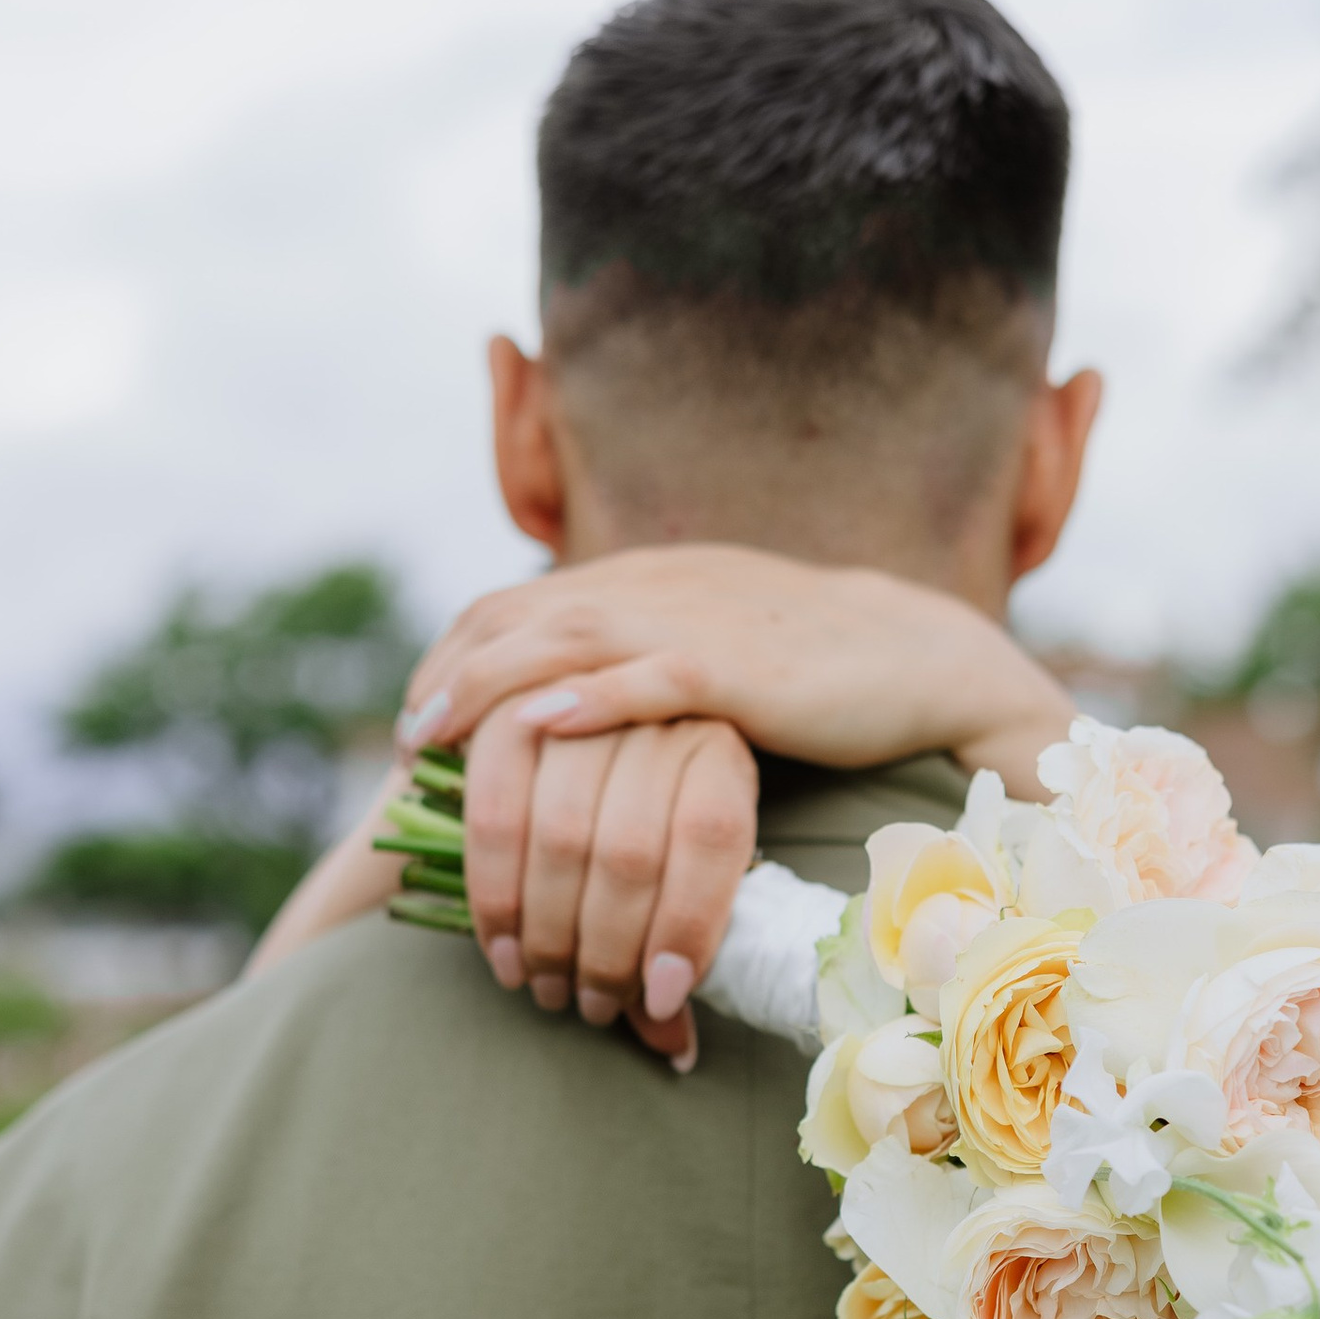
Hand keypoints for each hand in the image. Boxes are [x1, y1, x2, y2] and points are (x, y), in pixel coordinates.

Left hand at [403, 546, 1069, 794]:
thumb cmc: (807, 666)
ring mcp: (692, 625)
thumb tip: (558, 710)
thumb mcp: (702, 643)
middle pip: (519, 616)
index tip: (417, 710)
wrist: (913, 655)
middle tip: (406, 736)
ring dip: (488, 687)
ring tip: (434, 734)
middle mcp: (651, 590)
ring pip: (565, 640)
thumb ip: (633, 658)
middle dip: (452, 674)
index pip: (516, 603)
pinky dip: (589, 698)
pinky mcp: (738, 672)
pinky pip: (650, 679)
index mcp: (638, 582)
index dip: (455, 653)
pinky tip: (540, 723)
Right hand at [461, 704, 759, 1065]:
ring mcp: (578, 703)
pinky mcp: (506, 710)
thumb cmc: (646, 825)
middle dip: (604, 950)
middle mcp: (656, 714)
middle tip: (589, 1007)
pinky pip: (492, 812)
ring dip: (547, 933)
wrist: (582, 727)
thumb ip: (676, 948)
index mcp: (720, 749)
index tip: (659, 999)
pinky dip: (493, 896)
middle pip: (629, 849)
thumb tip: (675, 1052)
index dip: (685, 925)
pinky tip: (502, 952)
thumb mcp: (682, 871)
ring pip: (559, 836)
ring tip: (546, 988)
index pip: (711, 837)